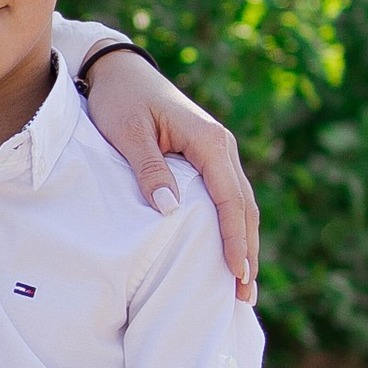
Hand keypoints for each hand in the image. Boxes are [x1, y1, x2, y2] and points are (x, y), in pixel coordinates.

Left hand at [81, 45, 258, 299]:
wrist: (120, 71)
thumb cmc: (121, 100)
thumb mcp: (128, 133)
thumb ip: (149, 171)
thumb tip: (170, 210)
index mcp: (210, 141)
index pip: (230, 199)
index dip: (234, 239)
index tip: (236, 273)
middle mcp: (223, 147)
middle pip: (244, 207)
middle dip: (247, 252)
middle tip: (243, 297)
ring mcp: (218, 153)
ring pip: (240, 204)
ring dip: (244, 243)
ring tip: (242, 286)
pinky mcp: (207, 159)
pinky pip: (227, 198)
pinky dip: (233, 227)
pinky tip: (229, 253)